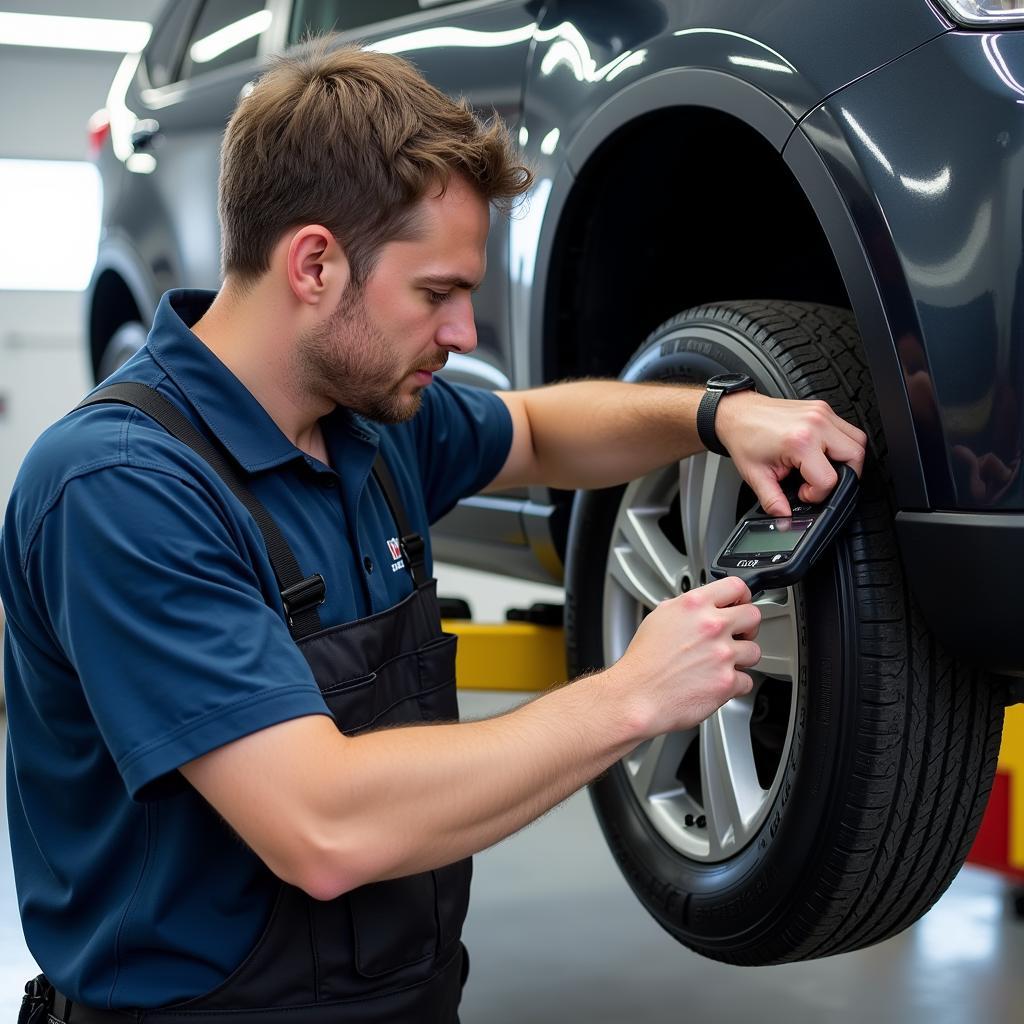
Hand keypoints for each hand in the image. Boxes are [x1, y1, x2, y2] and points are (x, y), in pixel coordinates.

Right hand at [608, 576, 761, 740]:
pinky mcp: (728, 682)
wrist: (636, 696)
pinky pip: (746, 681)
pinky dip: (734, 685)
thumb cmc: (642, 662)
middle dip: (746, 627)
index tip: (740, 604)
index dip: (741, 596)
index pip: (735, 586)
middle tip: (736, 636)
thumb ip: (685, 608)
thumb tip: (699, 607)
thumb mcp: (658, 618)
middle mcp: (712, 626)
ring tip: (720, 664)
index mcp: (694, 605)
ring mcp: (723, 654)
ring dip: (741, 659)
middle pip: (753, 616)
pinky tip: (715, 683)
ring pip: (754, 651)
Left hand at [715, 392, 866, 515]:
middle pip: (855, 457)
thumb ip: (773, 501)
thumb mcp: (756, 476)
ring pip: (858, 441)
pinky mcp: (822, 408)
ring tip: (821, 468)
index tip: (803, 492)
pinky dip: (841, 444)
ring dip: (846, 460)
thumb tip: (784, 517)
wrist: (736, 413)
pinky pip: (847, 429)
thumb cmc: (744, 437)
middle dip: (844, 477)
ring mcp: (822, 413)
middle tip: (819, 482)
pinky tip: (820, 452)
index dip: (818, 494)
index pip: (830, 479)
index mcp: (800, 441)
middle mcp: (815, 424)